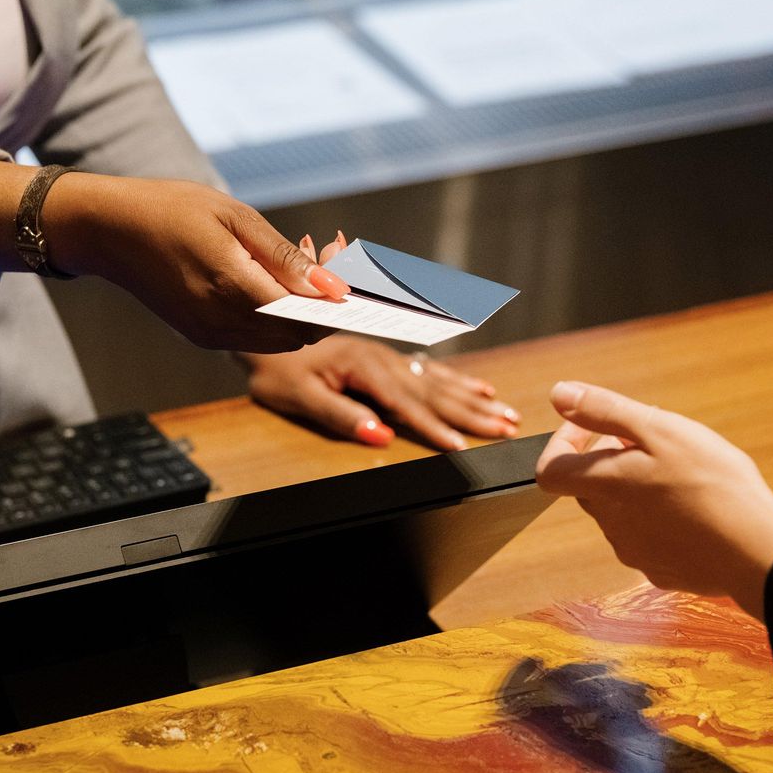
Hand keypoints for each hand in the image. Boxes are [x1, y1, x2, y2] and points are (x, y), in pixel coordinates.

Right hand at [48, 174, 349, 352]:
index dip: (337, 304)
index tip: (357, 277)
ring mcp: (209, 334)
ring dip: (302, 313)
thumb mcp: (233, 216)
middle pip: (299, 336)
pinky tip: (272, 280)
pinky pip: (255, 338)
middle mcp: (220, 321)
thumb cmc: (170, 209)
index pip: (306, 317)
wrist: (108, 230)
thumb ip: (284, 256)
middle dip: (325, 306)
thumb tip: (332, 286)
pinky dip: (275, 317)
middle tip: (330, 257)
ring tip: (303, 262)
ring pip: (280, 341)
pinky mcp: (201, 336)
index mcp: (230, 286)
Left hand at [241, 230, 521, 448]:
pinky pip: (430, 369)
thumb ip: (341, 415)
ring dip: (475, 399)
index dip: (435, 428)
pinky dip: (458, 381)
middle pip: (435, 391)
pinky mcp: (387, 355)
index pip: (407, 404)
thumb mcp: (300, 396)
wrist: (263, 324)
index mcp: (365, 366)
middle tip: (509, 428)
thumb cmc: (276, 368)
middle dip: (473, 412)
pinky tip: (481, 388)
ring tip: (507, 413)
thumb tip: (380, 436)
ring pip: (439, 379)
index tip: (462, 448)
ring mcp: (388, 353)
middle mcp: (383, 356)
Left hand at [535, 381, 772, 618]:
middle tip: (654, 445)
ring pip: (620, 512)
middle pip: (590, 487)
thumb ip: (604, 411)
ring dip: (638, 489)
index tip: (593, 428)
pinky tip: (695, 510)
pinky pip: (648, 538)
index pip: (550, 469)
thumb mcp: (661, 430)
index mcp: (604, 486)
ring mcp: (634, 553)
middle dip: (611, 461)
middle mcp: (610, 524)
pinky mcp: (660, 571)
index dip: (563, 442)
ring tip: (683, 476)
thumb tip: (558, 395)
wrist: (757, 552)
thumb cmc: (713, 484)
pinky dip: (661, 520)